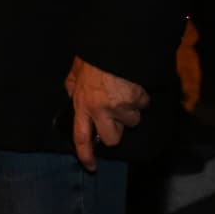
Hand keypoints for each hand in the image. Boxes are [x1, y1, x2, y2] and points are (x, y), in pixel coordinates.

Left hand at [64, 56, 148, 170]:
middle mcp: (100, 110)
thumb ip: (73, 86)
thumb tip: (71, 94)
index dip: (85, 155)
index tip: (91, 167)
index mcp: (82, 104)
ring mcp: (119, 107)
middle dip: (116, 130)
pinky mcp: (136, 100)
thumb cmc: (92, 57)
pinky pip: (143, 105)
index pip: (81, 137)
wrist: (113, 46)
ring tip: (123, 92)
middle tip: (115, 115)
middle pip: (113, 139)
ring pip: (131, 122)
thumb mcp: (75, 72)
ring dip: (130, 111)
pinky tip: (133, 85)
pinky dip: (141, 98)